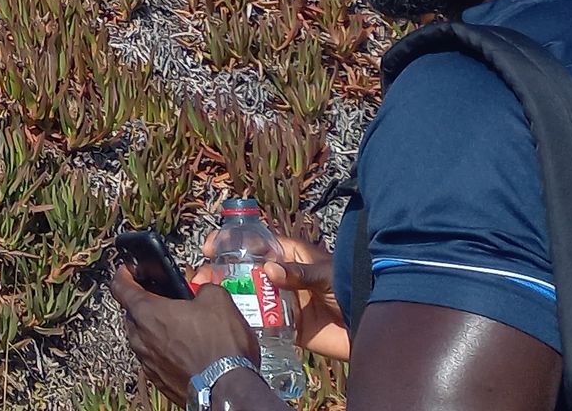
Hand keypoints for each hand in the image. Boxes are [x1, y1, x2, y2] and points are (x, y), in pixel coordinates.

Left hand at [110, 264, 257, 403]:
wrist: (228, 388)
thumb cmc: (220, 347)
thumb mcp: (218, 301)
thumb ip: (204, 287)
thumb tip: (203, 289)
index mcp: (147, 312)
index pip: (120, 286)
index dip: (124, 274)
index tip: (129, 270)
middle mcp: (140, 337)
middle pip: (132, 312)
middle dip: (147, 304)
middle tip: (168, 301)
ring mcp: (147, 361)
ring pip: (143, 337)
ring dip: (157, 330)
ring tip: (183, 328)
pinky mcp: (158, 379)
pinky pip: (154, 358)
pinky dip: (165, 351)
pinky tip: (186, 351)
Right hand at [193, 226, 346, 360]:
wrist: (369, 325)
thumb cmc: (351, 287)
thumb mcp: (325, 275)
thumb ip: (299, 273)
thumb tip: (269, 271)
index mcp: (290, 257)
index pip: (255, 244)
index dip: (231, 243)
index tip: (210, 247)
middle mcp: (282, 278)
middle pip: (245, 271)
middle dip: (220, 272)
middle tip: (201, 277)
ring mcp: (282, 302)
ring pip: (248, 296)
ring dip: (226, 296)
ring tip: (205, 297)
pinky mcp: (286, 327)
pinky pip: (261, 324)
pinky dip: (244, 322)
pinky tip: (226, 321)